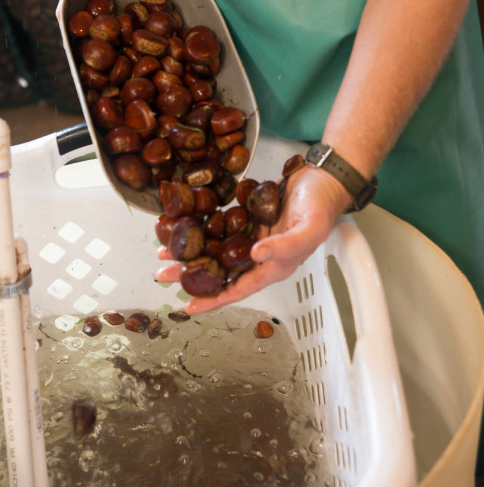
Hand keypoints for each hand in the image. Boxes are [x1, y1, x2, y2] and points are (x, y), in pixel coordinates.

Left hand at [156, 166, 349, 313]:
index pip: (238, 289)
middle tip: (164, 273)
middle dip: (191, 275)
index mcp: (274, 267)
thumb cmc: (321, 208)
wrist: (323, 180)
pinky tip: (184, 228)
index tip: (189, 305)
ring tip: (165, 252)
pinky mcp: (246, 220)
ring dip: (192, 252)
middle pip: (220, 272)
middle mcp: (259, 257)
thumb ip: (284, 246)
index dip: (214, 300)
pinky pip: (219, 229)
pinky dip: (202, 230)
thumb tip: (254, 256)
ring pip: (215, 251)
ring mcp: (251, 239)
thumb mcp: (308, 230)